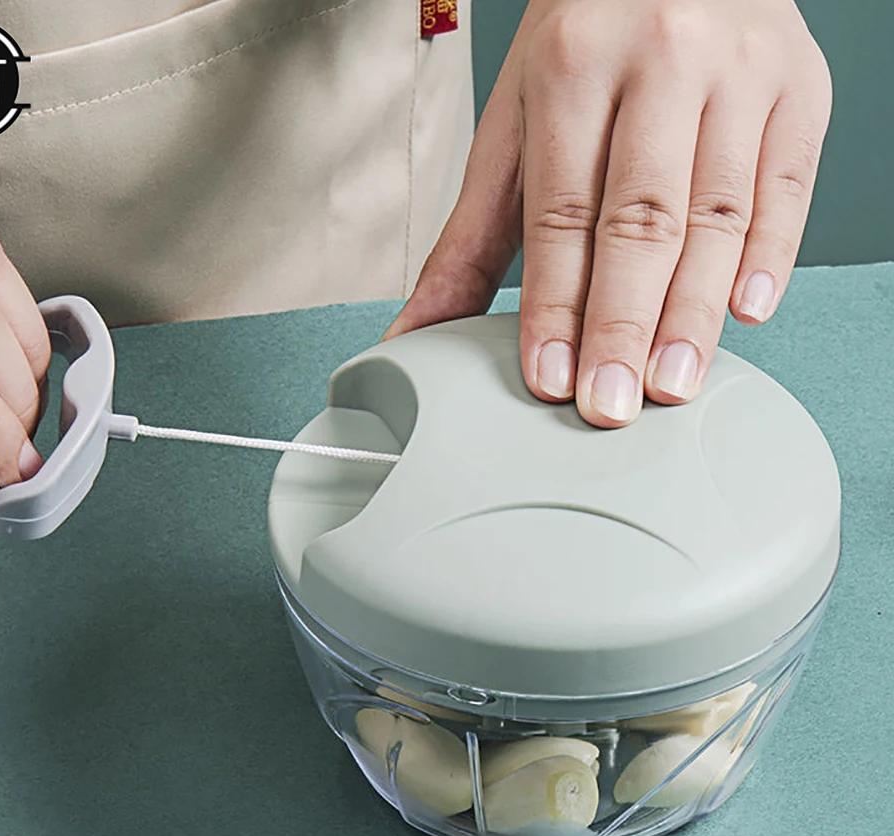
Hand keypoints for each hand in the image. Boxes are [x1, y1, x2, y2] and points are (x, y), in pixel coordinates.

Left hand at [385, 0, 831, 426]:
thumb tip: (416, 332)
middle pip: (641, 218)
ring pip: (718, 212)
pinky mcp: (800, 89)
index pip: (560, 212)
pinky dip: (772, 256)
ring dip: (694, 311)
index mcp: (573, 67)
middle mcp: (662, 60)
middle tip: (610, 406)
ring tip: (671, 384)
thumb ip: (471, 237)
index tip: (551, 378)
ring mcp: (740, 72)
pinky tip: (746, 315)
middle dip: (621, 323)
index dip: (555, 304)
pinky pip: (788, 186)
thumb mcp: (513, 128)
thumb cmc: (581, 49)